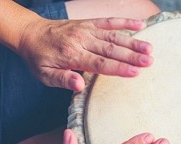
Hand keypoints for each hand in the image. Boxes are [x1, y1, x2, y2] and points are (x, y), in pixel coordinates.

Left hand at [17, 17, 153, 90]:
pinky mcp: (88, 23)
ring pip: (113, 35)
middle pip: (111, 49)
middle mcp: (81, 40)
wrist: (30, 33)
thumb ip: (63, 79)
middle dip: (132, 55)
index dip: (119, 68)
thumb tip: (79, 85)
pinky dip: (125, 22)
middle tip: (150, 61)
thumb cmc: (39, 58)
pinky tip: (140, 25)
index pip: (100, 63)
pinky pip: (108, 21)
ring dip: (133, 42)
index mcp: (72, 55)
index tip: (136, 72)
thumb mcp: (44, 75)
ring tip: (150, 48)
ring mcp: (86, 29)